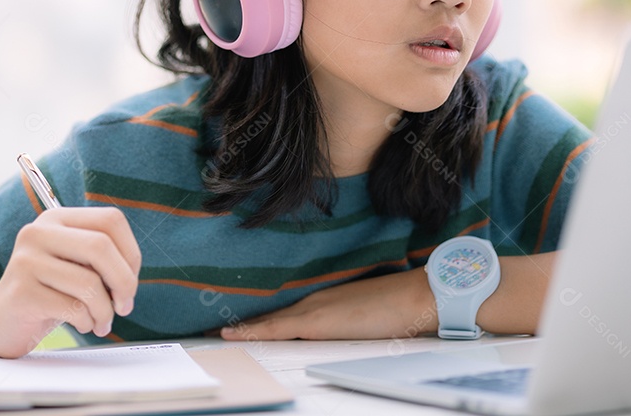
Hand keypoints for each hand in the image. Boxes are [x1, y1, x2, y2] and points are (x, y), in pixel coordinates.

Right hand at [0, 207, 140, 356]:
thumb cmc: (49, 293)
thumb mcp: (76, 266)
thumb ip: (103, 259)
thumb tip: (132, 271)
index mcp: (57, 219)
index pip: (110, 220)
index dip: (131, 252)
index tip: (130, 279)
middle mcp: (38, 232)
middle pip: (101, 246)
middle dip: (124, 281)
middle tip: (125, 305)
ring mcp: (26, 260)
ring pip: (89, 282)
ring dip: (105, 310)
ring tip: (102, 321)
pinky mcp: (21, 292)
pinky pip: (73, 307)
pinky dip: (88, 322)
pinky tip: (83, 325)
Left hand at [219, 268, 435, 340]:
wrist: (418, 295)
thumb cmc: (402, 306)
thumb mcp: (370, 316)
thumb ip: (351, 322)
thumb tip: (345, 333)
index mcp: (326, 300)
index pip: (285, 313)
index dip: (259, 320)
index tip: (235, 326)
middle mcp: (315, 300)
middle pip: (271, 315)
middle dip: (244, 324)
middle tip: (212, 330)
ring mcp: (314, 308)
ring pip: (268, 321)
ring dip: (242, 329)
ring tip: (212, 333)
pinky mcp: (317, 320)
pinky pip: (276, 328)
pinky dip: (252, 331)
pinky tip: (231, 334)